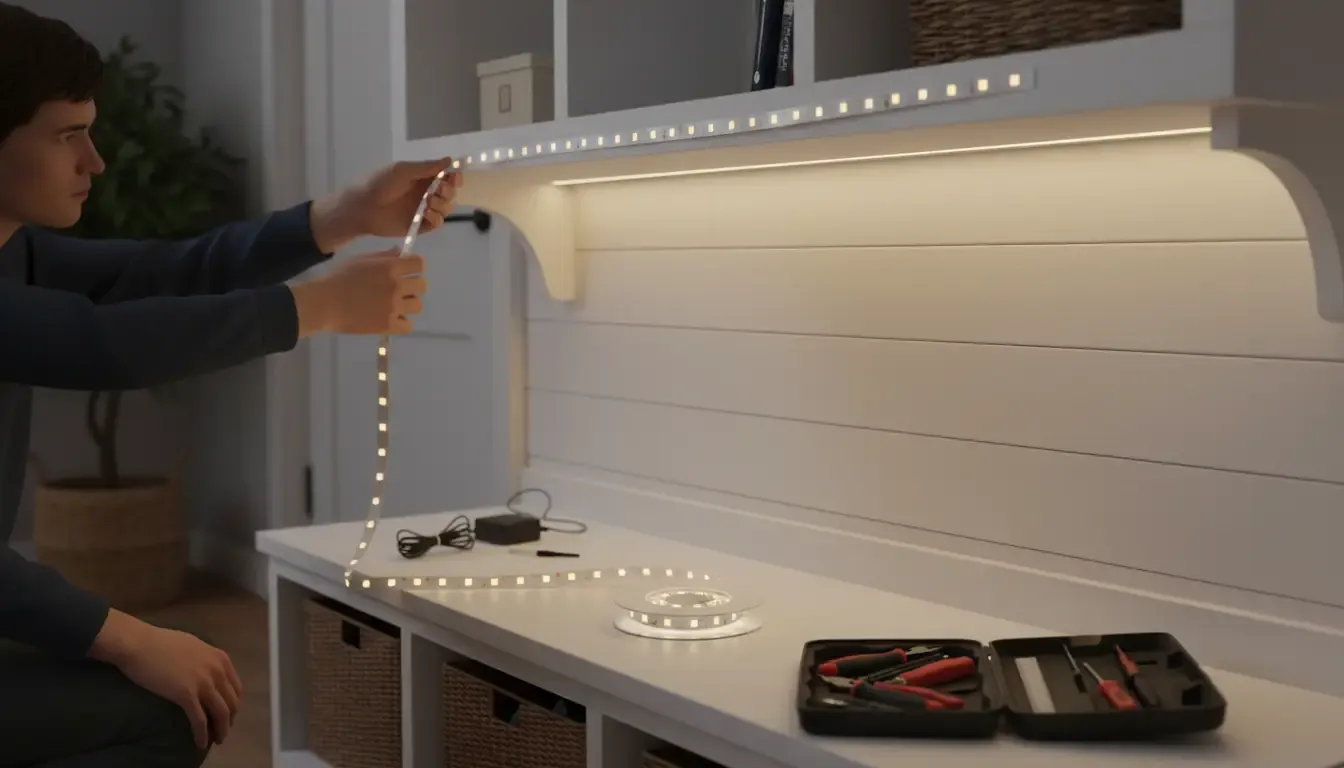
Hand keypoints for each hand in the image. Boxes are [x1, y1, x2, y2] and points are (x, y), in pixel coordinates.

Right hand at [89, 610, 241, 748]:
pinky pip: (200, 721)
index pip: (236, 688)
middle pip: (231, 702)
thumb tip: (207, 672)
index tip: (228, 714)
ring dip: (221, 730)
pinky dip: (202, 735)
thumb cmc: (160, 643)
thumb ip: (205, 660)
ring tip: (216, 740)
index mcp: (220, 658)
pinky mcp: (186, 695)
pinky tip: (200, 743)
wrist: (139, 644)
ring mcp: (203, 683)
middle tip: (222, 730)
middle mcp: (217, 670)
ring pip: (221, 714)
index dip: (233, 704)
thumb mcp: (194, 646)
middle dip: (229, 720)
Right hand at [292, 249, 427, 335]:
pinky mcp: (389, 325)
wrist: (325, 303)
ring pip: (417, 305)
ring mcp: (394, 306)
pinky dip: (401, 322)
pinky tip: (390, 319)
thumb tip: (400, 252)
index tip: (407, 271)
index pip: (419, 264)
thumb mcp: (361, 260)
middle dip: (413, 286)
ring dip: (408, 304)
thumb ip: (384, 256)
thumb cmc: (339, 278)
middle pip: (422, 286)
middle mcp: (396, 286)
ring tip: (393, 305)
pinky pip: (408, 325)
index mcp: (390, 267)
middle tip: (400, 290)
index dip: (414, 267)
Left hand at [310, 157, 462, 252]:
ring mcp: (424, 210)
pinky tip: (426, 215)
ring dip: (442, 205)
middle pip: (450, 193)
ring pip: (447, 209)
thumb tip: (450, 159)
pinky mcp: (420, 226)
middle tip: (437, 191)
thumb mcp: (403, 170)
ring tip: (428, 204)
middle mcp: (426, 193)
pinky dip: (436, 218)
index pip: (447, 177)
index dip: (455, 177)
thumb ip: (427, 167)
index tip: (455, 178)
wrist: (363, 207)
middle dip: (448, 192)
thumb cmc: (380, 183)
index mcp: (423, 177)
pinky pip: (438, 223)